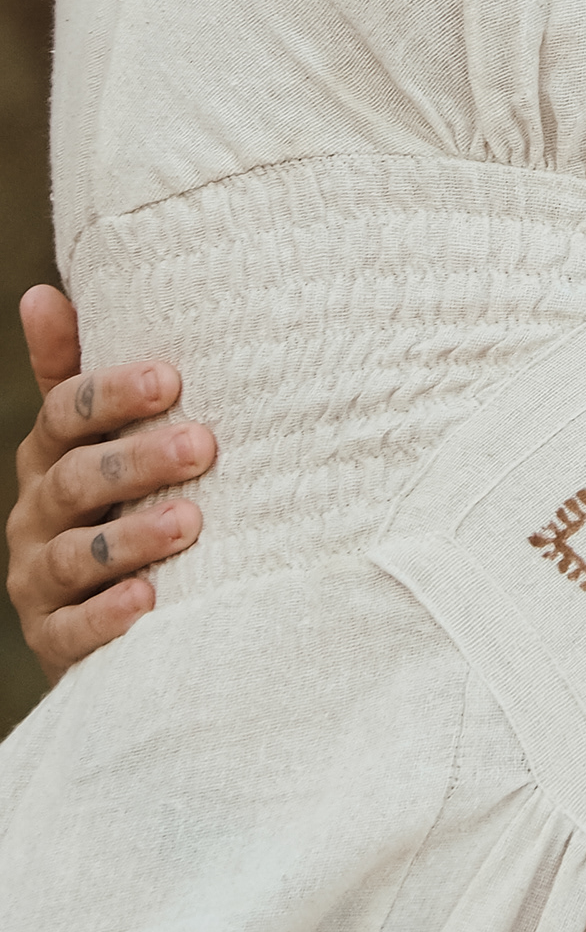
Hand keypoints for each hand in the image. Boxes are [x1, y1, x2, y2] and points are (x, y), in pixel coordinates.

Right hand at [7, 286, 212, 680]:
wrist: (106, 612)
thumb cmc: (118, 496)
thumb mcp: (98, 434)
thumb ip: (75, 369)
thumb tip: (41, 292)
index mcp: (50, 453)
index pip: (64, 412)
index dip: (111, 394)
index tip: (170, 379)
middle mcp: (36, 511)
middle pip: (76, 478)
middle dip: (137, 459)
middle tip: (203, 445)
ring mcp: (38, 577)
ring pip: (76, 553)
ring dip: (132, 536)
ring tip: (190, 523)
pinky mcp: (52, 639)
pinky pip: (74, 629)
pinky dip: (109, 614)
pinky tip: (149, 599)